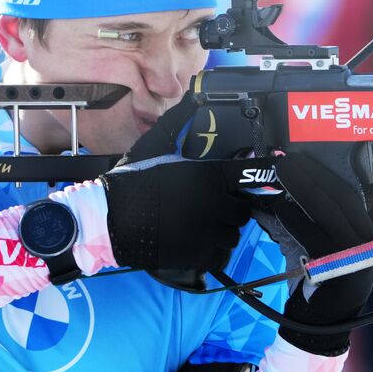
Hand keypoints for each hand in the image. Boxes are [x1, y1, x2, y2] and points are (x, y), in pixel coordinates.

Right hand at [101, 156, 252, 280]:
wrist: (112, 219)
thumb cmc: (134, 184)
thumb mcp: (161, 154)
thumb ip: (183, 141)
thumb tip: (193, 114)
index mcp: (208, 176)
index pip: (246, 177)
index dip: (253, 180)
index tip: (260, 181)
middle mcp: (215, 203)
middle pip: (242, 212)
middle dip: (231, 213)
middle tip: (216, 213)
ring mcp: (209, 231)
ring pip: (233, 237)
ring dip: (222, 234)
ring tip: (203, 230)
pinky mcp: (199, 255)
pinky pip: (221, 257)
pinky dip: (213, 254)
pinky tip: (199, 246)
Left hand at [269, 153, 372, 354]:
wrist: (326, 324)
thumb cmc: (332, 279)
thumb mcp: (347, 249)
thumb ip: (352, 221)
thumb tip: (332, 184)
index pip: (362, 194)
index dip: (340, 172)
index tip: (317, 154)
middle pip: (344, 197)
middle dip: (315, 173)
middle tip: (290, 157)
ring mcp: (358, 255)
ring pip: (328, 211)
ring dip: (302, 188)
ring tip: (281, 171)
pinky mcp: (338, 267)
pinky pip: (312, 235)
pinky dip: (294, 218)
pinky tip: (278, 206)